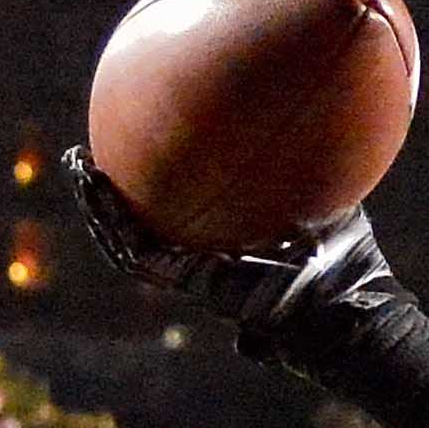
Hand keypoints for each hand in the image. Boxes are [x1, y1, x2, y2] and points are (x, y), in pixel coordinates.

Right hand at [61, 150, 411, 368]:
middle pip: (139, 227)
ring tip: (78, 165)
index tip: (132, 154)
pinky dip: (113, 218)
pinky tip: (98, 182)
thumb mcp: (328, 202)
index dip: (148, 192)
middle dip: (109, 196)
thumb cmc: (350, 263)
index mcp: (226, 250)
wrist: (349, 310)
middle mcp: (204, 264)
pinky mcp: (190, 283)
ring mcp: (195, 276)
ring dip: (97, 203)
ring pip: (125, 240)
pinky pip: (137, 250)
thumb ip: (313, 170)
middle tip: (87, 158)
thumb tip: (313, 117)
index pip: (174, 219)